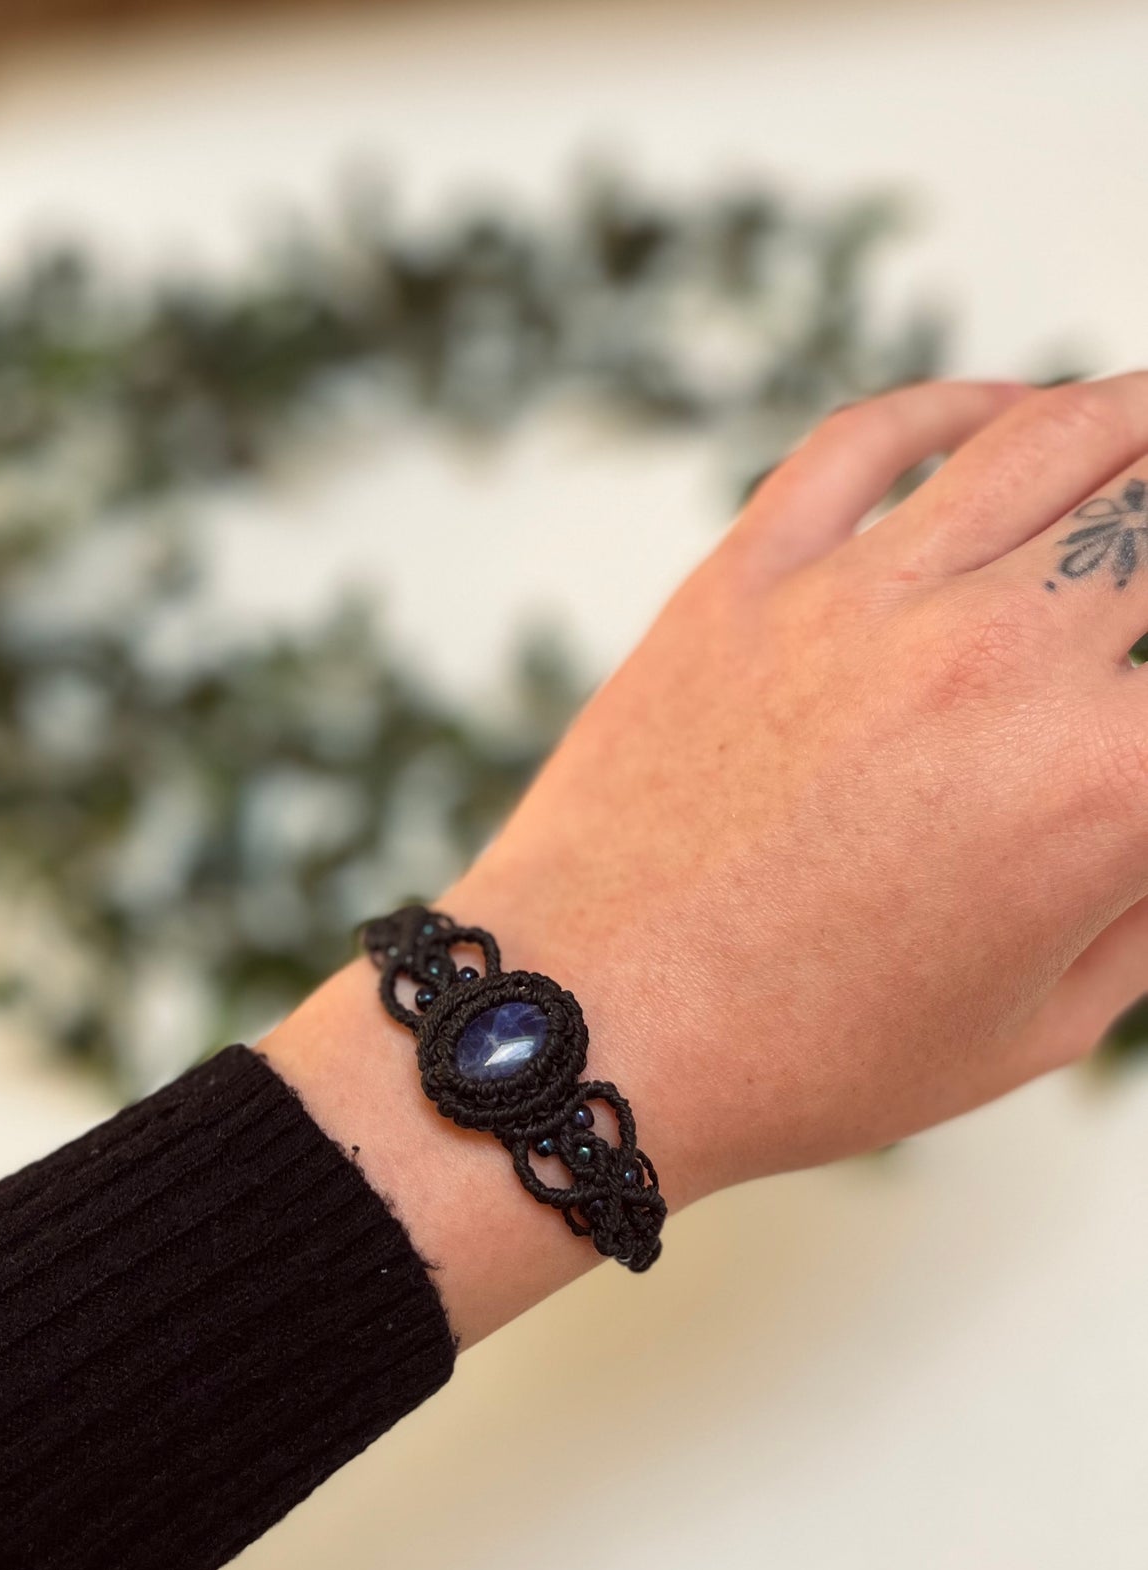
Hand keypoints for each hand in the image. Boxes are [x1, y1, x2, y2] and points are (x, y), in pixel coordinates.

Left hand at [264, 376, 1147, 1341]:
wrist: (586, 1028)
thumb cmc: (801, 1056)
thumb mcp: (1032, 1029)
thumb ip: (1144, 904)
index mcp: (1101, 783)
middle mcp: (999, 660)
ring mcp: (863, 600)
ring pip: (1048, 437)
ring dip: (1130, 414)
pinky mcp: (749, 576)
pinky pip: (874, 438)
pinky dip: (958, 405)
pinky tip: (1001, 410)